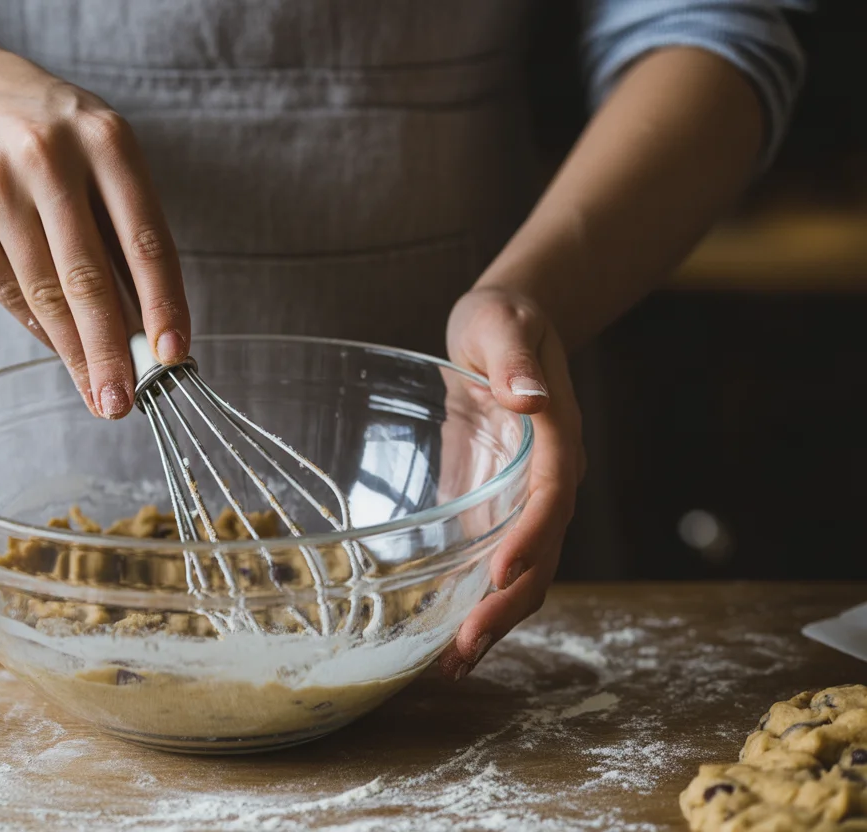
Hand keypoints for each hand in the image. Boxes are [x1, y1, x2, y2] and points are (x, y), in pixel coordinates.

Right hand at [0, 41, 188, 418]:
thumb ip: (128, 234)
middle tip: (124, 403)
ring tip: (99, 393)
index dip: (162, 304)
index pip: (144, 239)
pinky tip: (63, 352)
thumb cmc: (58, 138)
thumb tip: (154, 330)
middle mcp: (47, 155)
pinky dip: (39, 325)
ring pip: (42, 290)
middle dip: (109, 350)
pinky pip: (5, 287)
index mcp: (106, 139)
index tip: (173, 356)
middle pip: (86, 276)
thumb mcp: (105, 157)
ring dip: (75, 353)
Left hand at [438, 286, 585, 678]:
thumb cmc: (505, 320)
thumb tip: (528, 399)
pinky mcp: (499, 507)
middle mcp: (550, 479)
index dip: (529, 540)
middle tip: (464, 648)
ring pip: (525, 574)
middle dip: (507, 605)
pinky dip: (477, 604)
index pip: (550, 498)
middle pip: (542, 555)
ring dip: (495, 620)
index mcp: (557, 438)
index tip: (497, 575)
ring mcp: (526, 500)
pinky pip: (497, 564)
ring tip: (453, 665)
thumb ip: (516, 360)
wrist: (508, 327)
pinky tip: (444, 639)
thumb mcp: (504, 324)